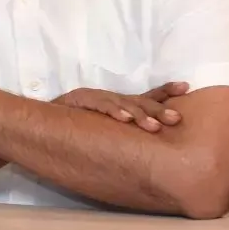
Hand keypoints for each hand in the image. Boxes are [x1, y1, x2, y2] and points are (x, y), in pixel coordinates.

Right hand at [55, 81, 188, 130]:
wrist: (43, 121)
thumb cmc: (77, 126)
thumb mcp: (106, 128)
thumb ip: (126, 132)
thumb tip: (152, 142)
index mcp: (120, 105)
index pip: (146, 96)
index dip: (166, 92)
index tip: (186, 87)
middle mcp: (110, 99)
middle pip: (139, 101)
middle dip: (159, 109)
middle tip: (176, 119)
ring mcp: (96, 98)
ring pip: (122, 103)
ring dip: (139, 114)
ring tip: (155, 127)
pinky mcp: (80, 100)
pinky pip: (100, 105)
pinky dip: (113, 111)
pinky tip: (124, 119)